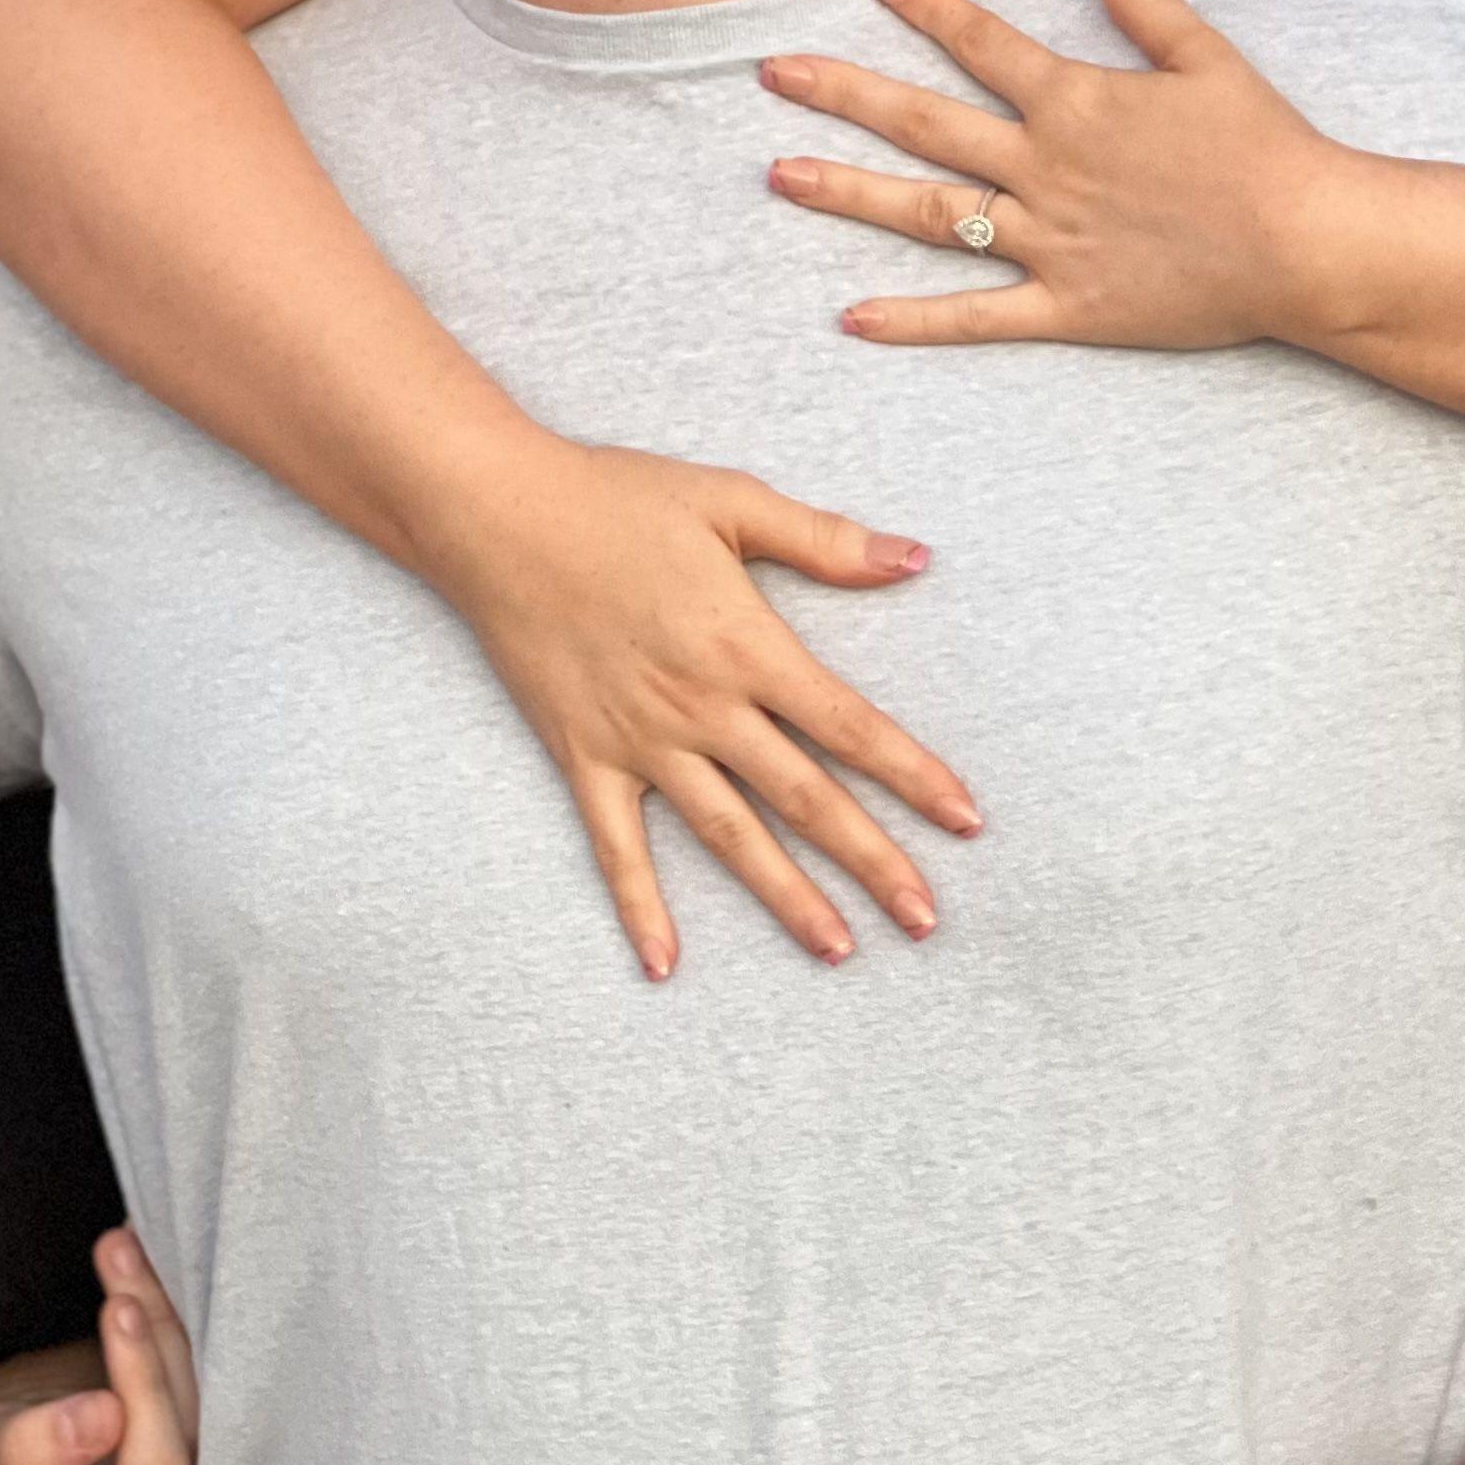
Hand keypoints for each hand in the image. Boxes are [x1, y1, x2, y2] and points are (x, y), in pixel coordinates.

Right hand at [0, 1228, 201, 1464]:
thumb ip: (30, 1451)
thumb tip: (102, 1417)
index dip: (143, 1390)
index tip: (117, 1309)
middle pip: (194, 1432)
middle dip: (155, 1332)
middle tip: (119, 1250)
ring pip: (211, 1400)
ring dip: (166, 1315)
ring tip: (124, 1246)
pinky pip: (213, 1390)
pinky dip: (175, 1330)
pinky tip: (146, 1273)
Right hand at [422, 432, 982, 977]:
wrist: (499, 517)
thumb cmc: (618, 500)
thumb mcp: (733, 502)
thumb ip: (826, 540)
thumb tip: (915, 559)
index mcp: (748, 647)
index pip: (851, 727)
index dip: (914, 775)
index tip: (966, 821)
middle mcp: (704, 708)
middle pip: (806, 798)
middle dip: (872, 861)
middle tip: (925, 919)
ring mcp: (643, 742)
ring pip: (730, 836)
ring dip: (787, 896)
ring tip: (839, 949)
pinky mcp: (585, 757)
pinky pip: (618, 848)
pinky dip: (640, 907)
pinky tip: (665, 965)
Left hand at [759, 0, 1356, 352]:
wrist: (1304, 244)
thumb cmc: (1266, 147)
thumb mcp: (1210, 58)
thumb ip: (1147, 5)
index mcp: (1076, 102)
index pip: (982, 45)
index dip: (928, 10)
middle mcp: (1044, 166)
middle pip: (924, 123)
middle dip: (843, 93)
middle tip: (772, 71)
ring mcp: (1047, 240)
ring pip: (928, 214)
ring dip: (850, 192)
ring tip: (781, 175)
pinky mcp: (1065, 307)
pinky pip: (975, 316)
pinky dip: (913, 321)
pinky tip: (851, 319)